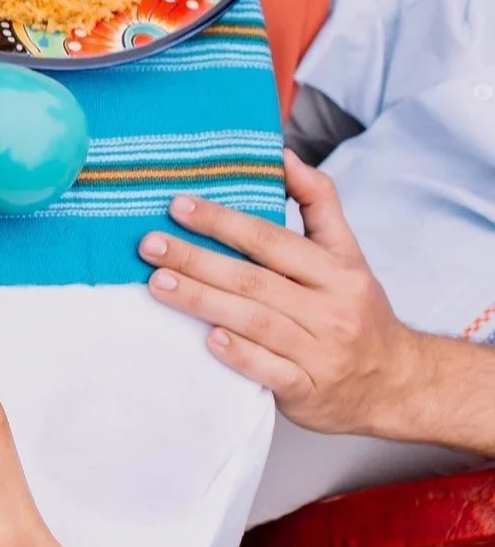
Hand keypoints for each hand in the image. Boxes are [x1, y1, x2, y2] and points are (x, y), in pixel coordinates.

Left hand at [139, 151, 429, 437]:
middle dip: (197, 259)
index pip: (272, 240)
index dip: (223, 221)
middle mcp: (330, 309)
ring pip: (255, 322)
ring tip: (157, 283)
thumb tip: (283, 156)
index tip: (178, 206)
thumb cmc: (357, 309)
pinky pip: (269, 371)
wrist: (397, 382)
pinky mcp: (308, 390)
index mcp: (337, 271)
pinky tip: (206, 339)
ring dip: (202, 301)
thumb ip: (319, 203)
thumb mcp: (348, 253)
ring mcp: (320, 352)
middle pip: (254, 280)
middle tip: (150, 245)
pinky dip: (239, 354)